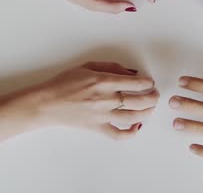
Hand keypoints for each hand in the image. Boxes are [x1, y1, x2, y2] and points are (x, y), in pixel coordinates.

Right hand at [22, 61, 158, 139]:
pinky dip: (131, 132)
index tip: (149, 82)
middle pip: (138, 100)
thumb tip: (130, 73)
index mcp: (103, 81)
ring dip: (147, 112)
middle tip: (155, 94)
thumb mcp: (87, 66)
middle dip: (152, 97)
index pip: (135, 83)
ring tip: (151, 107)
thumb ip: (111, 67)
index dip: (147, 83)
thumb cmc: (64, 83)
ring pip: (133, 117)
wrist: (47, 103)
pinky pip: (119, 134)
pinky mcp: (98, 128)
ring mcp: (102, 115)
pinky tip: (137, 126)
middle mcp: (106, 99)